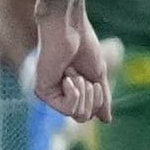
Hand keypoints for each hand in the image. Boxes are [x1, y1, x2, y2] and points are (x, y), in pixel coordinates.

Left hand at [29, 7, 116, 123]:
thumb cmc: (83, 46)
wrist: (69, 30)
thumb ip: (101, 98)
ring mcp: (50, 94)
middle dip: (93, 97)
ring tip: (74, 73)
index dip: (99, 99)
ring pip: (77, 114)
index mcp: (73, 91)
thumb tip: (106, 120)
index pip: (90, 113)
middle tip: (84, 76)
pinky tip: (68, 77)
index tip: (94, 79)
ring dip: (84, 93)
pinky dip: (74, 93)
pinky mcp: (42, 92)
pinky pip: (67, 108)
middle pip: (84, 116)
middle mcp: (59, 95)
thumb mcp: (98, 76)